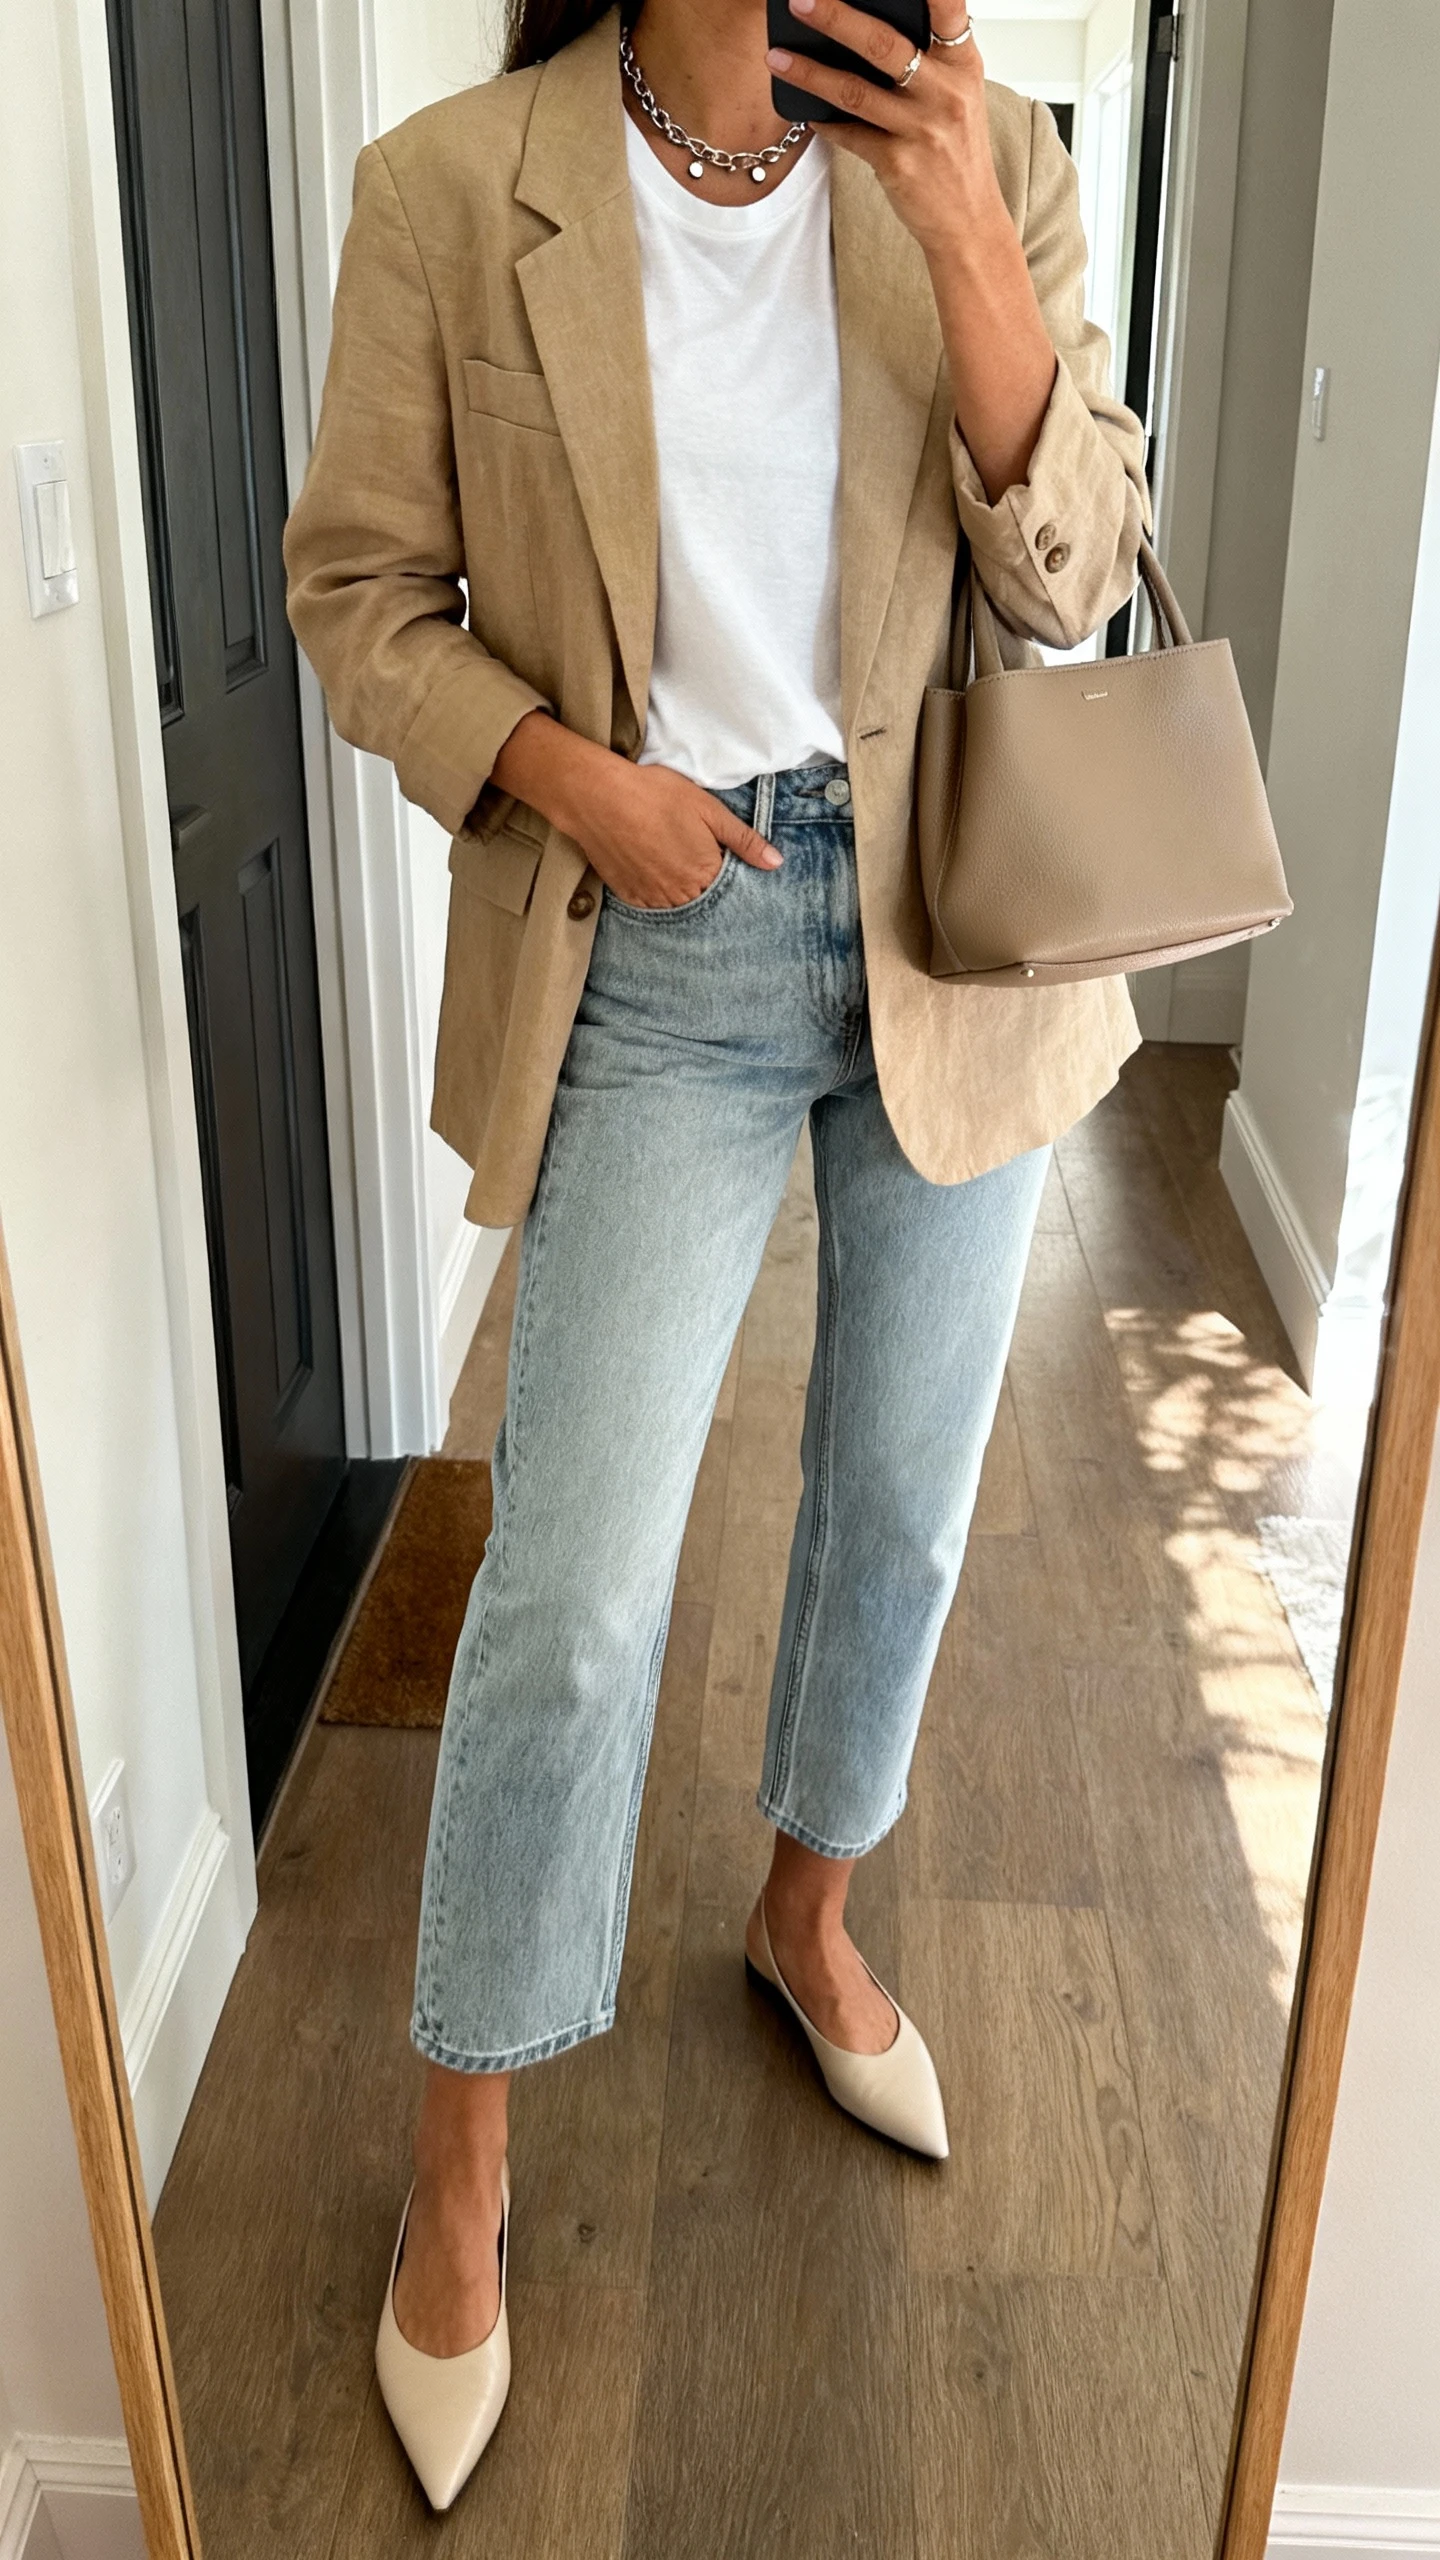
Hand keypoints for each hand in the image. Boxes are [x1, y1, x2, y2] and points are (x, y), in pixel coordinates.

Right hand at [490, 711, 781, 908]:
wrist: (599, 797)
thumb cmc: (656, 796)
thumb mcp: (709, 810)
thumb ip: (744, 840)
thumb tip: (776, 863)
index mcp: (706, 875)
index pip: (729, 890)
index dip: (729, 875)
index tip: (722, 859)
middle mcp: (680, 895)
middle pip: (703, 901)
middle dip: (705, 886)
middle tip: (693, 856)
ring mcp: (652, 898)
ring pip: (677, 905)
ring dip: (681, 892)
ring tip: (673, 862)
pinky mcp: (627, 895)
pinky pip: (650, 904)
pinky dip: (657, 892)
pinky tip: (653, 868)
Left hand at [766, 0, 999, 260]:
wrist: (968, 219)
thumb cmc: (956, 150)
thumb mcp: (958, 95)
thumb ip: (930, 59)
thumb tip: (869, 25)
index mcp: (963, 64)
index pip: (949, 8)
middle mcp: (946, 92)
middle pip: (883, 44)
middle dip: (835, 17)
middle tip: (799, 0)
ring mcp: (922, 129)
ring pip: (854, 91)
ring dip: (809, 72)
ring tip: (777, 56)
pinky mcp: (898, 163)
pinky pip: (849, 135)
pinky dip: (823, 122)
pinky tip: (805, 112)